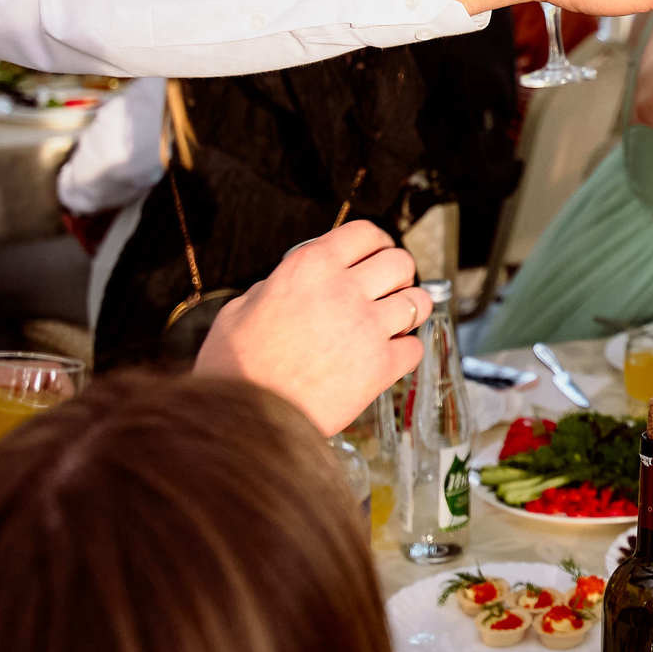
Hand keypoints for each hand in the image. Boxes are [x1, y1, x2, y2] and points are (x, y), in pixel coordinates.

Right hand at [194, 220, 431, 433]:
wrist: (243, 419)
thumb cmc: (234, 367)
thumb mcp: (241, 308)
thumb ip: (274, 288)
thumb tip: (290, 286)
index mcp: (310, 267)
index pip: (365, 233)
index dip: (375, 243)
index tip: (376, 254)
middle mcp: (345, 290)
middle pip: (400, 262)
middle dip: (397, 274)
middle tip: (387, 289)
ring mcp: (367, 328)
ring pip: (418, 302)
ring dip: (408, 310)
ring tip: (394, 322)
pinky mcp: (380, 367)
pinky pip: (415, 348)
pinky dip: (405, 351)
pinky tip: (388, 356)